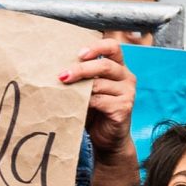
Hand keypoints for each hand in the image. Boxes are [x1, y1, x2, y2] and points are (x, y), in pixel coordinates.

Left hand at [61, 38, 135, 162]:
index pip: (113, 47)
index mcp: (119, 67)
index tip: (79, 54)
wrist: (107, 139)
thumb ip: (82, 77)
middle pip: (104, 65)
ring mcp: (128, 93)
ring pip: (100, 83)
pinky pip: (100, 100)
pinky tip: (77, 105)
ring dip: (79, 87)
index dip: (96, 46)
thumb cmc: (96, 111)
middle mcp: (126, 78)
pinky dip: (86, 102)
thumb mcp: (89, 89)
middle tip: (62, 75)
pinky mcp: (124, 108)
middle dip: (81, 69)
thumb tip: (58, 67)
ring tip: (65, 91)